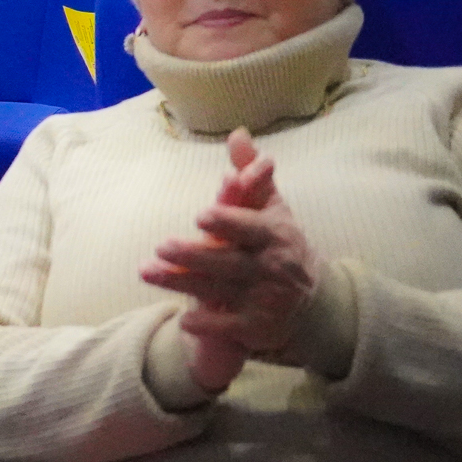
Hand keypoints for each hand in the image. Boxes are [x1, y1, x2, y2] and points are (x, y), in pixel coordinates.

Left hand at [139, 130, 315, 392]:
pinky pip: (226, 326)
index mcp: (276, 235)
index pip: (251, 228)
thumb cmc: (280, 244)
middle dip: (194, 255)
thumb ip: (251, 174)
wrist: (314, 302)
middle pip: (228, 261)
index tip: (202, 216)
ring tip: (147, 271)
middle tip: (161, 246)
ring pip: (217, 290)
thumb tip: (237, 133)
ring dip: (181, 283)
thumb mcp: (271, 208)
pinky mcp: (257, 328)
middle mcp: (272, 269)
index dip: (228, 222)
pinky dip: (205, 323)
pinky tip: (183, 318)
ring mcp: (265, 301)